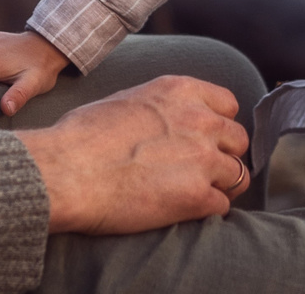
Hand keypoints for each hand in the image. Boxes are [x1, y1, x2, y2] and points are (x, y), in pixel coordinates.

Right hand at [14, 75, 250, 233]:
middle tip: (202, 171)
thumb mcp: (125, 100)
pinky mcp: (197, 197)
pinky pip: (221, 206)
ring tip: (195, 194)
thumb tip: (160, 123)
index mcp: (180, 92)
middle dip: (224, 155)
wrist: (66, 171)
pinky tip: (184, 213)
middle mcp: (200, 121)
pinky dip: (207, 211)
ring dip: (221, 186)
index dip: (217, 125)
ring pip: (238, 175)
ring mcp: (203, 159)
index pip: (228, 105)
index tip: (205, 138)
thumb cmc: (79, 137)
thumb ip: (158, 108)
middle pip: (238, 140)